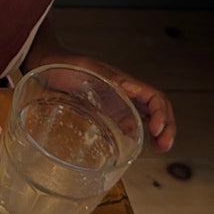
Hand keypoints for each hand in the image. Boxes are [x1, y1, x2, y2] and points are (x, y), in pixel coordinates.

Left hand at [54, 54, 175, 152]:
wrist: (46, 65)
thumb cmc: (63, 65)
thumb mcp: (86, 69)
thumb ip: (106, 79)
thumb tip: (128, 89)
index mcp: (125, 82)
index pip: (155, 97)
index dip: (161, 114)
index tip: (156, 131)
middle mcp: (126, 92)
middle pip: (158, 109)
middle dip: (166, 127)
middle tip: (164, 147)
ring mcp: (119, 102)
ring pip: (149, 116)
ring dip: (159, 132)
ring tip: (160, 148)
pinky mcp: (108, 111)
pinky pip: (132, 121)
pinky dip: (142, 134)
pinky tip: (141, 144)